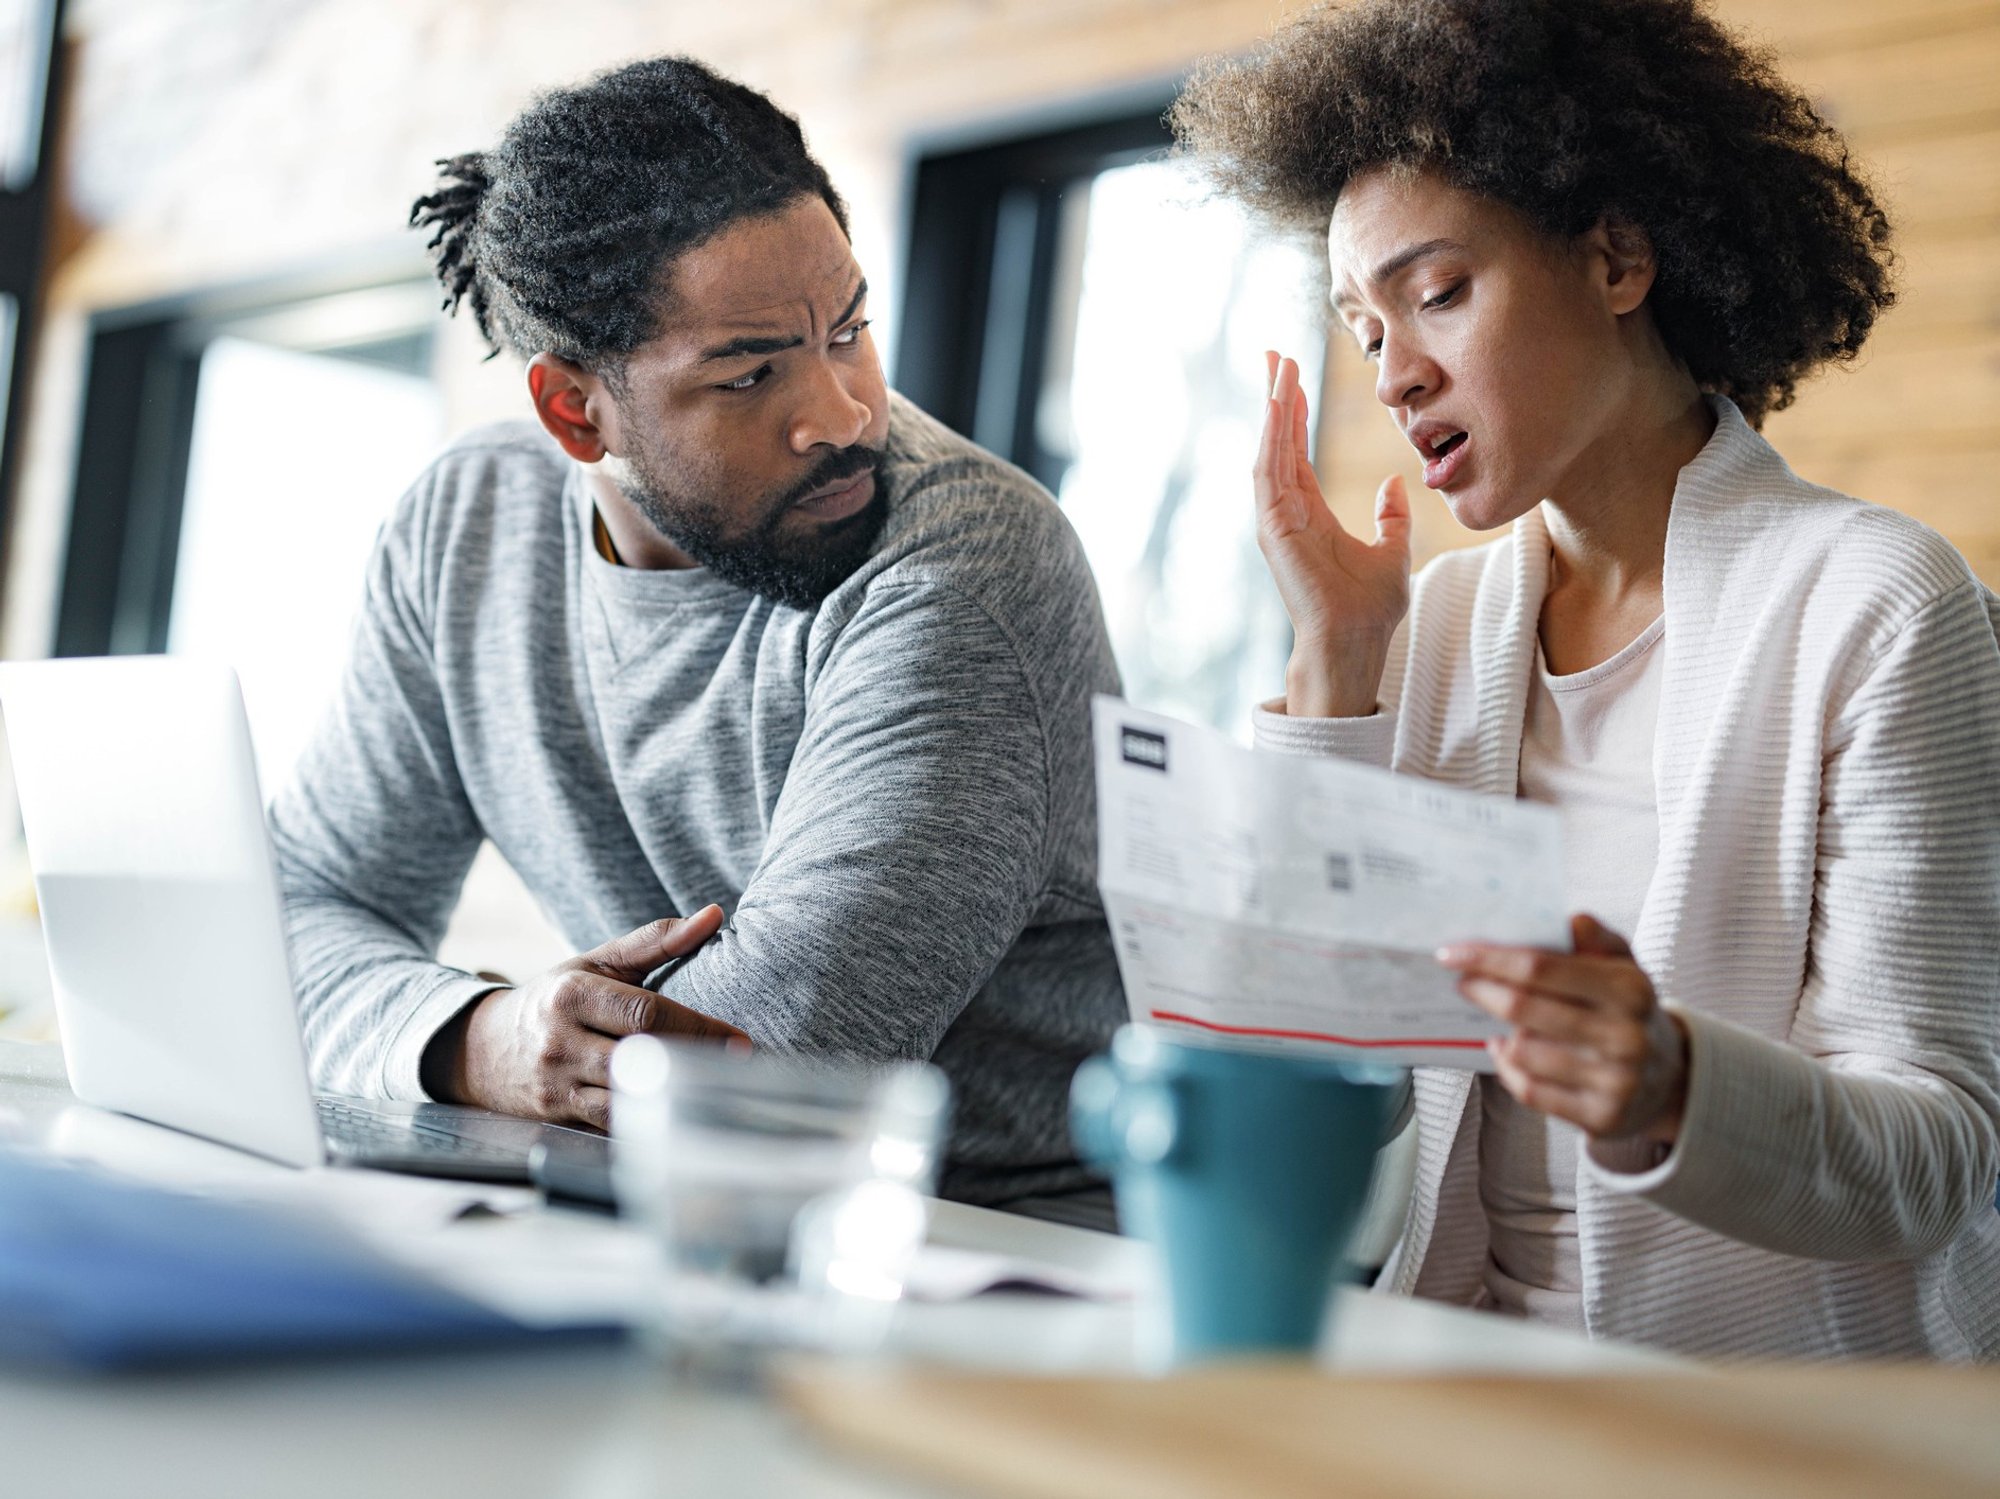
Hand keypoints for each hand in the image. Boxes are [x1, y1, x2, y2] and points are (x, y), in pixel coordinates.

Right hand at [428, 904, 747, 1129]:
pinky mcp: (556, 1116)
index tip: (739, 1040)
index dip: (698, 1028)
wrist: (480, 1049)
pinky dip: (647, 1122)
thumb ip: (655, 941)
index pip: (644, 1013)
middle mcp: (560, 1041)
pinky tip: (680, 1117)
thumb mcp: (595, 962)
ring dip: (675, 1098)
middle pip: (640, 1058)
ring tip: (718, 1094)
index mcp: (573, 994)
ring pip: (626, 1099)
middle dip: (694, 1064)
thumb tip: (714, 915)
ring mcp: (555, 1084)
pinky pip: (611, 1126)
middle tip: (739, 1068)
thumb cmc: (553, 999)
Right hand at [1254, 350, 1411, 716]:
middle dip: (1276, 398)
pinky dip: (1271, 436)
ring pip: (1270, 450)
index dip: (1296, 413)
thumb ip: (1391, 517)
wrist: (1355, 640)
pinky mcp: (1274, 527)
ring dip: (1273, 408)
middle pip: (1278, 443)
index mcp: (1311, 514)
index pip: (1298, 452)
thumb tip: (1397, 483)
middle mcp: (1288, 512)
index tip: (1294, 377)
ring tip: (1277, 368)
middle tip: (1274, 355)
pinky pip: (1269, 471)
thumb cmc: (1370, 608)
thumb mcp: (1393, 551)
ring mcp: (1276, 519)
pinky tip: (1276, 404)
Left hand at [1437, 914, 1688, 1145]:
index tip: (1451, 953)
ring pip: (1522, 1051)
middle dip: (1482, 990)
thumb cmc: (1629, 1011)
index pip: (1539, 967)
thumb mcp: (1625, 966)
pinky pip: (1529, 1090)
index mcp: (1630, 989)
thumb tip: (1569, 921)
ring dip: (1503, 1032)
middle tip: (1463, 981)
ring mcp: (1615, 1082)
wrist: (1669, 1081)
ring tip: (1502, 1022)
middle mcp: (1626, 1036)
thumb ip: (1596, 938)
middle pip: (1522, 1008)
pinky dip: (1509, 1068)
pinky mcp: (1601, 1117)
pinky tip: (1510, 1052)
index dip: (1489, 959)